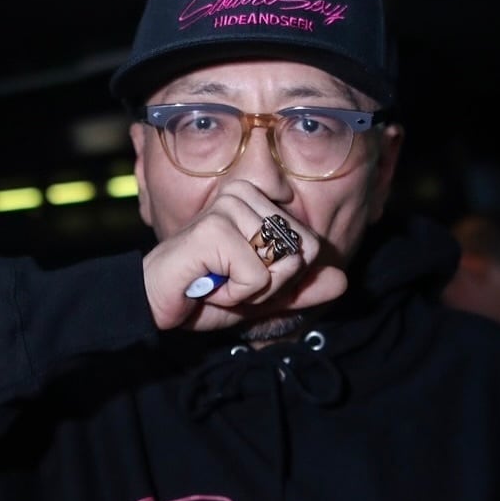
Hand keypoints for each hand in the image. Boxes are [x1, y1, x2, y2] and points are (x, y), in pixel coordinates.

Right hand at [142, 179, 346, 331]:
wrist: (157, 305)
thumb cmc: (205, 293)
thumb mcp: (263, 295)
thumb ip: (301, 288)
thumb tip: (343, 281)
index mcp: (258, 200)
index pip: (309, 245)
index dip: (284, 278)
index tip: (247, 276)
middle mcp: (244, 195)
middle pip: (300, 254)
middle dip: (272, 285)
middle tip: (232, 282)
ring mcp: (228, 208)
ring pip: (281, 265)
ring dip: (252, 291)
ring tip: (219, 282)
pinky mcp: (214, 229)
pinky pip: (257, 277)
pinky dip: (235, 295)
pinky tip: (207, 285)